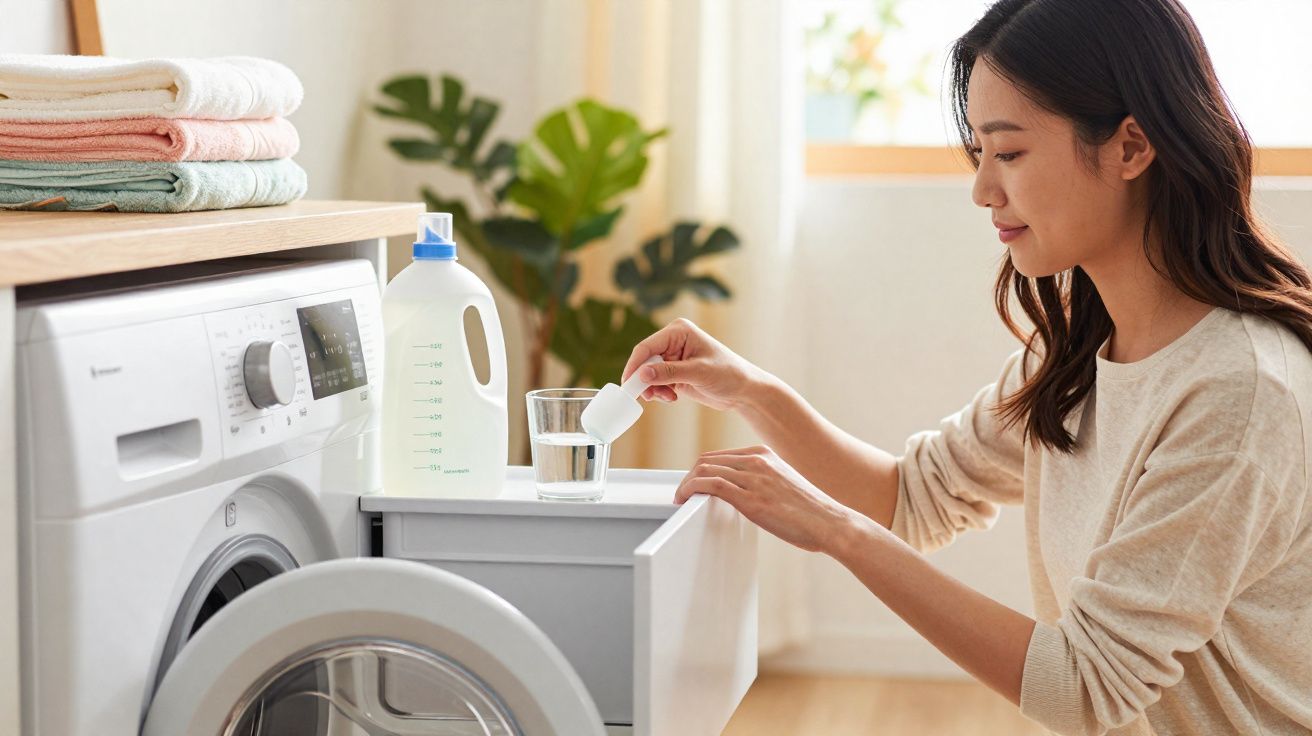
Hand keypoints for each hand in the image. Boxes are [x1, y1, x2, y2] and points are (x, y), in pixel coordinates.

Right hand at [620, 318, 765, 411]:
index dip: (634, 365)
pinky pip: (656, 382)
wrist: (743, 390)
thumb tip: (642, 374)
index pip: (647, 347)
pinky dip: (659, 392)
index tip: (628, 384)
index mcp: (678, 331)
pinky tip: (672, 397)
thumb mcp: (698, 373)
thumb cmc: (728, 374)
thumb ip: (669, 373)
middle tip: (649, 396)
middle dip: (644, 380)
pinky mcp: (674, 372)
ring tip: (667, 397)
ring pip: (647, 373)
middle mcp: (673, 341)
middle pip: (644, 360)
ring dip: (652, 388)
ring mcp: (673, 357)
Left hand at [675, 445, 856, 553]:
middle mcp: (758, 461)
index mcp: (765, 455)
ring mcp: (754, 478)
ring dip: (685, 484)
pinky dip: (691, 489)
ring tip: (680, 499)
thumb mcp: (783, 485)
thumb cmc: (811, 512)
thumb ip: (761, 482)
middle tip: (682, 494)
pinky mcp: (751, 497)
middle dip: (689, 477)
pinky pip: (711, 485)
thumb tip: (741, 494)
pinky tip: (685, 499)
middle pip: (707, 460)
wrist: (831, 523)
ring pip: (704, 470)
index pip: (719, 456)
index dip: (700, 470)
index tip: (693, 485)